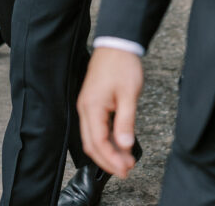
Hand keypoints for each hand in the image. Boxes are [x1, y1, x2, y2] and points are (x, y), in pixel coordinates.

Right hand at [78, 47, 142, 177]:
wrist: (117, 43)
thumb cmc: (122, 65)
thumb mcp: (128, 95)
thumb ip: (126, 122)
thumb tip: (125, 146)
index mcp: (92, 107)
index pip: (99, 143)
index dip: (112, 160)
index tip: (126, 169)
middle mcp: (85, 108)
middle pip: (92, 144)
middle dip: (108, 160)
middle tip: (126, 170)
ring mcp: (87, 105)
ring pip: (92, 137)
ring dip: (107, 151)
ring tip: (125, 159)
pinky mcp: (92, 102)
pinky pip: (96, 127)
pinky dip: (106, 138)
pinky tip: (119, 143)